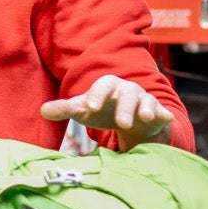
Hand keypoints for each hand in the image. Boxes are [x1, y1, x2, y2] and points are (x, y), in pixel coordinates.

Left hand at [39, 75, 168, 139]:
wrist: (126, 119)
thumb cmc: (101, 110)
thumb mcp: (84, 110)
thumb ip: (64, 109)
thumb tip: (42, 111)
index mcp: (107, 86)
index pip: (102, 85)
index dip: (96, 94)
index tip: (90, 107)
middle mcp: (127, 90)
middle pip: (127, 94)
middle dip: (125, 107)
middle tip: (122, 123)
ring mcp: (144, 100)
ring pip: (146, 101)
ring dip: (144, 109)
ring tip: (143, 118)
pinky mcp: (157, 112)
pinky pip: (162, 112)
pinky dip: (163, 115)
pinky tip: (165, 119)